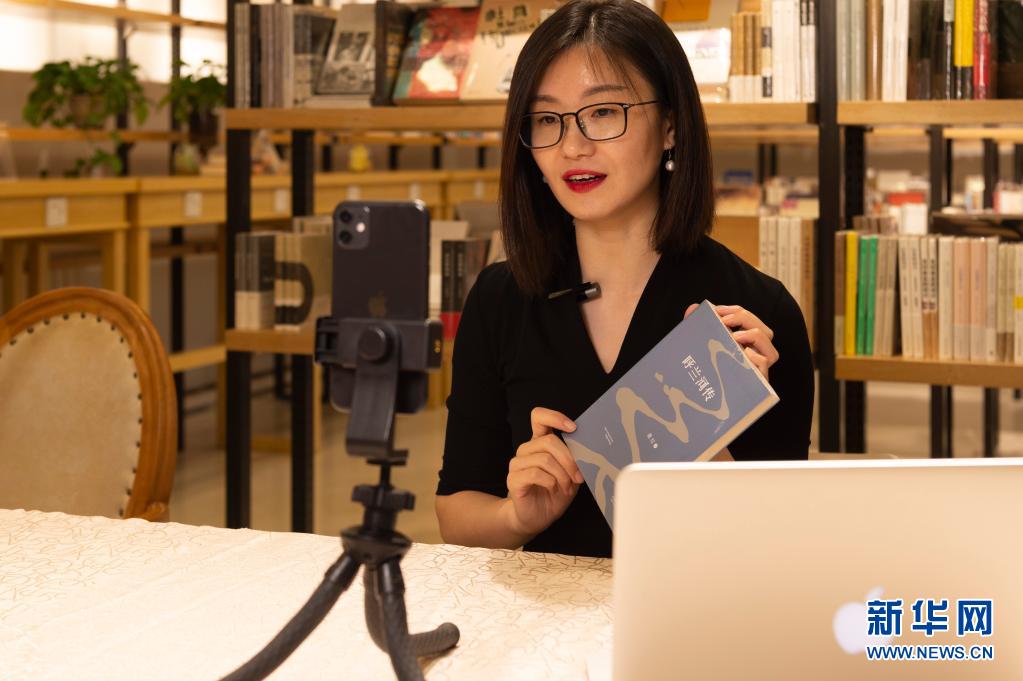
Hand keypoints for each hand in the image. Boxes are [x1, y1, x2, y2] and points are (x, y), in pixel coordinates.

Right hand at [503, 407, 583, 538]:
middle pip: (549, 442)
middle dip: (569, 460)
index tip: (572, 428)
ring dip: (562, 475)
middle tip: (578, 477)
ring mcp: (517, 463)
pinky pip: (535, 473)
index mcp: (539, 442)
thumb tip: (588, 450)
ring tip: (567, 487)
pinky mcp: (513, 478)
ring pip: (544, 459)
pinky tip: (553, 489)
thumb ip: (575, 460)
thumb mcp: (570, 474)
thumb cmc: (554, 493)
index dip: (555, 417)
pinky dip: (550, 482)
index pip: (539, 417)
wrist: (538, 517)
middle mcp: (526, 449)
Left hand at [685, 303, 778, 380]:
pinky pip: (764, 366)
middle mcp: (755, 360)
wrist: (700, 412)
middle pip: (765, 332)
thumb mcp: (696, 350)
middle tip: (724, 320)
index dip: (735, 311)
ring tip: (732, 337)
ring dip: (754, 337)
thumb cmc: (700, 377)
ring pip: (772, 351)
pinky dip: (754, 357)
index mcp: (745, 348)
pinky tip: (739, 354)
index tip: (715, 310)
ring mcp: (758, 374)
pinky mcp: (757, 386)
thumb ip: (696, 329)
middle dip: (745, 319)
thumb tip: (693, 308)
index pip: (749, 321)